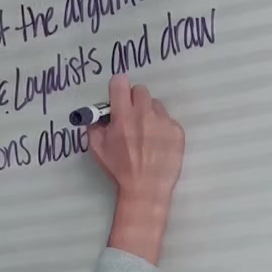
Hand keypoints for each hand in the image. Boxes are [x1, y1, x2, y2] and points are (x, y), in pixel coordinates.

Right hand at [91, 75, 184, 266]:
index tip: (118, 97)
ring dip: (149, 114)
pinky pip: (168, 120)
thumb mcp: (97, 148)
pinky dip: (162, 128)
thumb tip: (98, 115)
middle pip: (140, 90)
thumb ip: (94, 126)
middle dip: (134, 100)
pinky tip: (158, 144)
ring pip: (155, 105)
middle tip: (132, 117)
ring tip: (147, 133)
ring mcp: (163, 121)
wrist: (145, 188)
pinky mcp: (177, 131)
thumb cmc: (119, 169)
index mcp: (123, 115)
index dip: (118, 88)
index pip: (120, 82)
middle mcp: (144, 114)